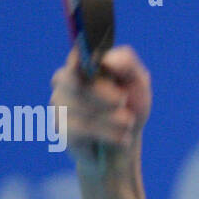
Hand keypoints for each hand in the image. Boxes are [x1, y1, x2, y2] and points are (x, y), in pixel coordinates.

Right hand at [50, 45, 152, 174]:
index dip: (81, 60)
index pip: (76, 56)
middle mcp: (65, 80)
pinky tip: (121, 138)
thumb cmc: (130, 107)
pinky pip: (80, 128)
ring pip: (80, 108)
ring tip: (127, 124)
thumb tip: (107, 60)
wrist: (125, 142)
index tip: (92, 65)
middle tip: (122, 101)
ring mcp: (60, 104)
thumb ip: (127, 63)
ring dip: (112, 119)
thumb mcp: (138, 83)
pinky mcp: (61, 128)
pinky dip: (107, 134)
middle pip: (75, 82)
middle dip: (105, 95)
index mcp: (84, 63)